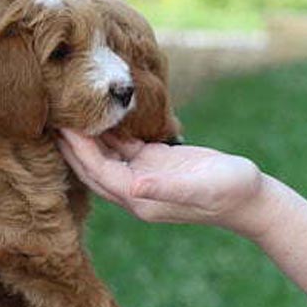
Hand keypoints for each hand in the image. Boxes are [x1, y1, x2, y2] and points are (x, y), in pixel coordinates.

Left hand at [57, 130, 264, 234]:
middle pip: (93, 166)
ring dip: (88, 135)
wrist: (252, 199)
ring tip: (69, 108)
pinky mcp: (157, 162)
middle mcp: (137, 189)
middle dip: (73, 144)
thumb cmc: (230, 192)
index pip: (99, 173)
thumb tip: (134, 187)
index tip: (63, 125)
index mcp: (141, 198)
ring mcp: (146, 175)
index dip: (79, 150)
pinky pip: (125, 146)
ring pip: (106, 155)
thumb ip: (166, 187)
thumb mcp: (200, 188)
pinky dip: (111, 130)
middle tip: (53, 112)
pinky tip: (100, 110)